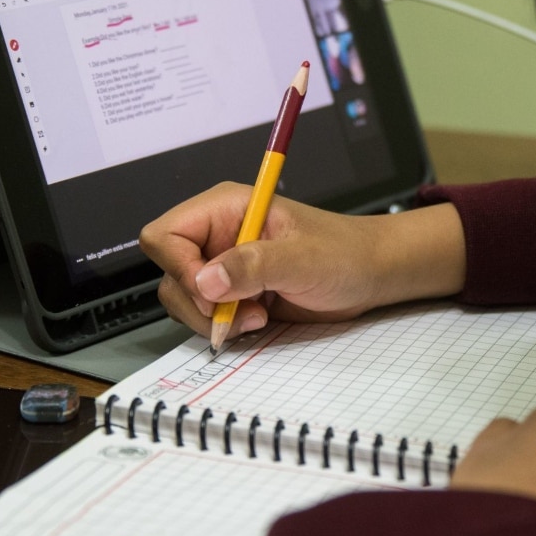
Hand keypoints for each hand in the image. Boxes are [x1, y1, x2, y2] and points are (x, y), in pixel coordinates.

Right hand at [139, 182, 465, 340]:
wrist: (370, 274)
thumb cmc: (344, 253)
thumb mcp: (303, 259)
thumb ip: (255, 265)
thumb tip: (207, 279)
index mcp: (226, 208)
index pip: (165, 235)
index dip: (179, 268)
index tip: (213, 293)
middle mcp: (217, 234)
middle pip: (168, 272)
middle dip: (198, 302)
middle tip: (240, 311)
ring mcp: (222, 265)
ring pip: (182, 298)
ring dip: (213, 318)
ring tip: (256, 315)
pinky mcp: (232, 292)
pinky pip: (203, 315)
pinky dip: (223, 326)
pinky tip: (257, 319)